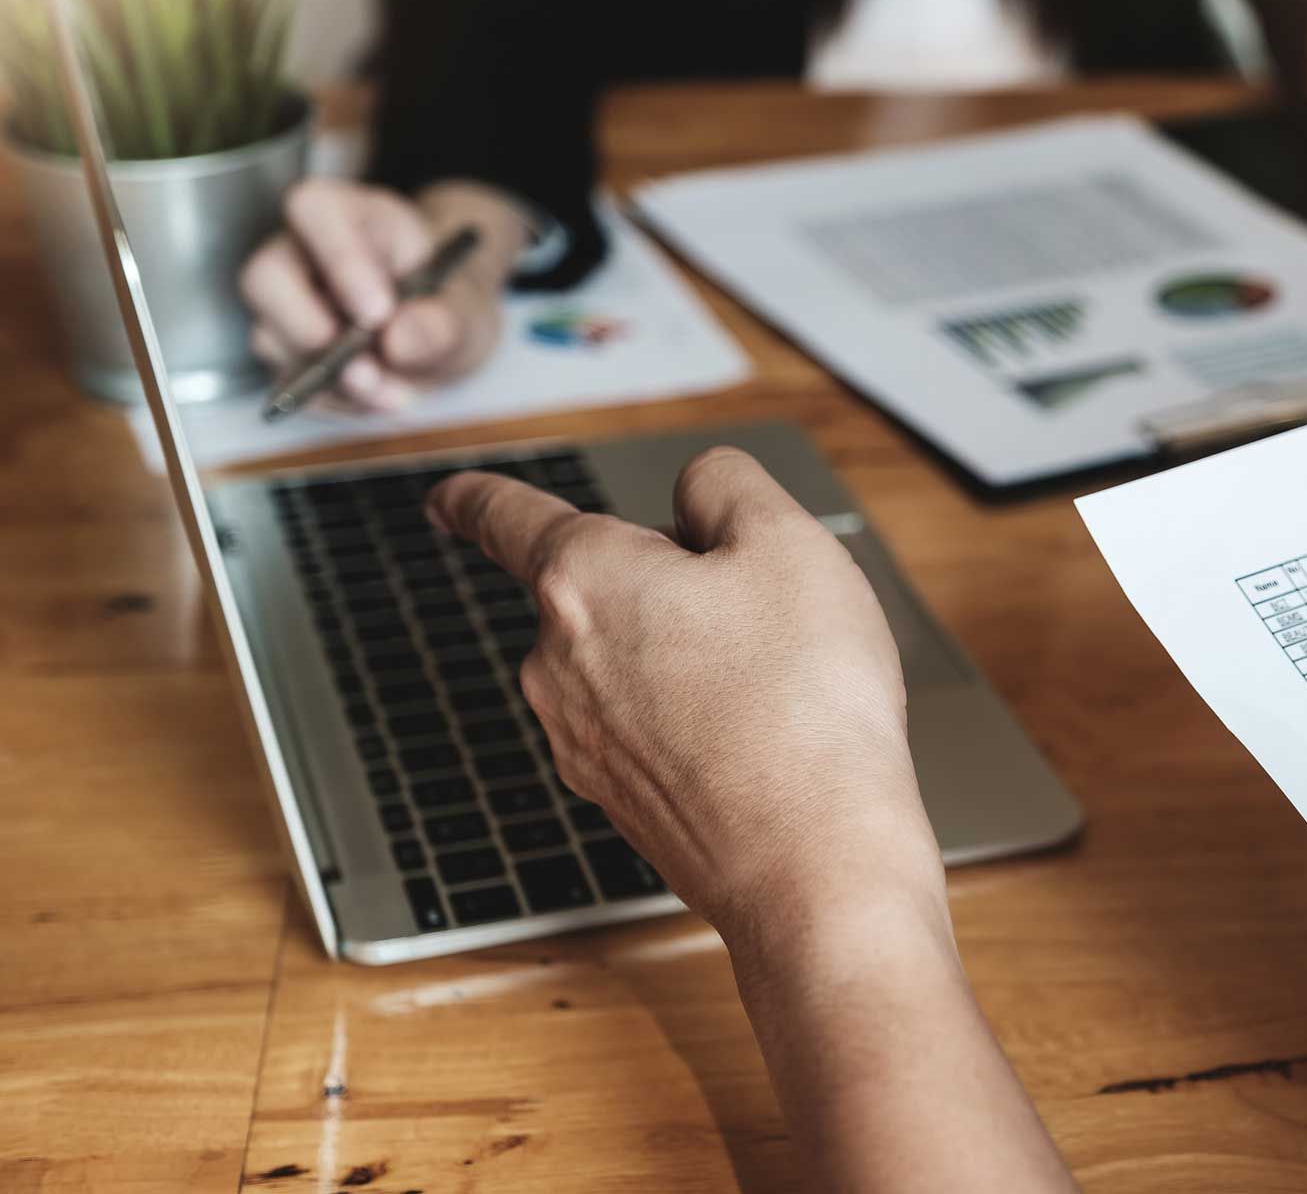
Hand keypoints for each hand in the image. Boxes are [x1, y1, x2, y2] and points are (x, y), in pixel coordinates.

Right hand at [239, 178, 525, 411]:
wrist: (446, 329)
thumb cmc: (449, 299)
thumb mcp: (469, 307)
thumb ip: (444, 321)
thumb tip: (398, 342)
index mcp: (349, 214)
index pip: (314, 210)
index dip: (338, 259)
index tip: (378, 312)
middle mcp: (303, 253)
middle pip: (265, 276)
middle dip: (308, 329)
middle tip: (363, 370)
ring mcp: (288, 306)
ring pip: (269, 337)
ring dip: (329, 379)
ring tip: (390, 393)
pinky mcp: (289, 354)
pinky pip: (291, 382)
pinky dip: (336, 401)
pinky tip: (381, 399)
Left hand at [425, 447, 940, 939]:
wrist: (813, 866)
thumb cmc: (804, 707)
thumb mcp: (789, 543)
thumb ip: (728, 486)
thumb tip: (698, 493)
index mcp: (586, 580)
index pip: (507, 518)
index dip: (476, 499)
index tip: (446, 501)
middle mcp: (558, 664)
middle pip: (602, 589)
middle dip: (668, 584)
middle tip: (760, 606)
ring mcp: (582, 741)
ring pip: (629, 662)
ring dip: (688, 655)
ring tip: (779, 685)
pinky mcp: (620, 800)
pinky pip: (652, 730)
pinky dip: (698, 721)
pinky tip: (765, 738)